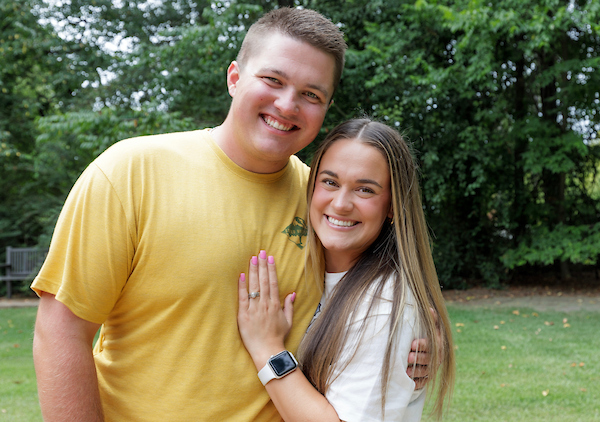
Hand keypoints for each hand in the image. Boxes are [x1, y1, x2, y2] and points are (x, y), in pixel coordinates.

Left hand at [237, 250, 295, 368]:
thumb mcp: (287, 321)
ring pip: (253, 286)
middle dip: (262, 265)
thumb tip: (292, 293)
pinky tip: (241, 275)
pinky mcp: (243, 315)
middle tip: (261, 252)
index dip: (271, 269)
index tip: (270, 258)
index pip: (273, 282)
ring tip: (252, 258)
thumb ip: (289, 306)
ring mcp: (254, 309)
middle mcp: (265, 304)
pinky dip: (242, 286)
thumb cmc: (278, 337)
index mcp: (275, 304)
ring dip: (253, 271)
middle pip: (263, 281)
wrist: (267, 351)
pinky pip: (242, 298)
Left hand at [407, 308, 441, 389]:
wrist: (432, 350)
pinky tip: (409, 382)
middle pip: (428, 360)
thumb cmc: (428, 335)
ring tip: (406, 371)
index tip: (412, 343)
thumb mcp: (432, 327)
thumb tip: (429, 308)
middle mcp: (436, 358)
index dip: (422, 345)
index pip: (430, 345)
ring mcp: (431, 369)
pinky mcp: (426, 378)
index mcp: (437, 345)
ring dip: (416, 372)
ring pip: (425, 372)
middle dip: (418, 358)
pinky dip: (416, 383)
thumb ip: (432, 319)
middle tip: (408, 357)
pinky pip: (423, 382)